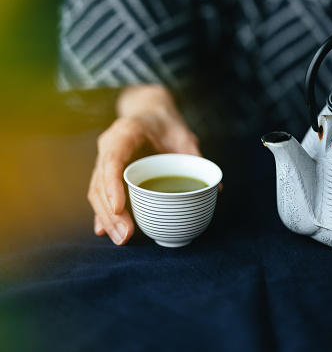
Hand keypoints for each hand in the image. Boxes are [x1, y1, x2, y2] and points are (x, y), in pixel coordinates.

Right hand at [87, 85, 201, 244]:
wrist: (150, 113)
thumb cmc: (165, 123)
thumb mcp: (183, 134)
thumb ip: (196, 157)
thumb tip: (216, 189)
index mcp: (126, 132)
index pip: (113, 159)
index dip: (113, 185)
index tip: (119, 208)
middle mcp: (109, 145)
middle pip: (100, 181)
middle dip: (110, 212)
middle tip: (125, 236)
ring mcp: (104, 158)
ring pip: (97, 190)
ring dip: (106, 217)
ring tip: (121, 238)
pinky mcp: (106, 171)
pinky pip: (100, 192)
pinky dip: (103, 212)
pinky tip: (106, 231)